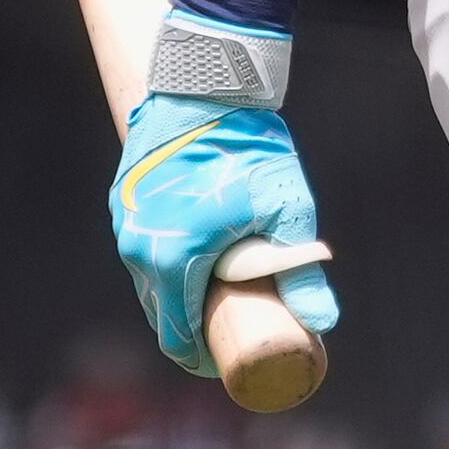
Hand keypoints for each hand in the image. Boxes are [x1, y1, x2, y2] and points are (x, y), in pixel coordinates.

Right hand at [109, 89, 340, 375]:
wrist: (205, 85)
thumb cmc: (247, 146)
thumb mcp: (285, 208)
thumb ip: (302, 271)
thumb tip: (324, 322)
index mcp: (170, 260)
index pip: (179, 336)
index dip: (204, 359)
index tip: (231, 363)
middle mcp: (138, 248)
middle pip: (162, 314)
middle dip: (194, 331)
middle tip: (233, 334)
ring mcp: (126, 224)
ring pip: (149, 282)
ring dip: (179, 298)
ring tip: (219, 302)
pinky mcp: (124, 201)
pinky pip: (143, 250)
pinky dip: (165, 266)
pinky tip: (195, 266)